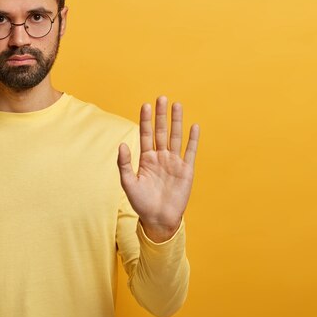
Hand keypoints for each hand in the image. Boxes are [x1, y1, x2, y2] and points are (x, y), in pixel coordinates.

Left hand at [117, 96, 198, 242]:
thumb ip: (124, 164)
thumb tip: (122, 144)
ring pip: (175, 137)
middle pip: (161, 131)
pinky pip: (190, 152)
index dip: (146, 120)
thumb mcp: (128, 183)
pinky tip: (194, 126)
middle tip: (161, 98)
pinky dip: (193, 139)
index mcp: (146, 159)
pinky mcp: (186, 170)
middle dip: (161, 115)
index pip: (146, 134)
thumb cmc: (141, 203)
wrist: (158, 219)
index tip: (145, 105)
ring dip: (176, 122)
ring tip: (177, 105)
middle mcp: (160, 157)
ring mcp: (174, 162)